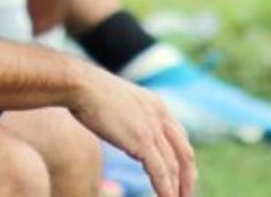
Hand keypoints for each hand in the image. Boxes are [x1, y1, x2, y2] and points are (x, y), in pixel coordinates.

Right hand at [69, 62, 195, 196]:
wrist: (81, 85)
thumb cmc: (90, 92)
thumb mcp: (119, 104)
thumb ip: (129, 118)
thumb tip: (124, 131)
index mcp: (157, 105)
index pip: (179, 135)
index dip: (182, 157)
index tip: (183, 174)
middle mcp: (160, 115)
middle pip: (185, 152)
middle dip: (189, 177)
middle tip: (187, 195)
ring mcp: (152, 128)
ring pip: (174, 165)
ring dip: (178, 188)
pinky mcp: (142, 140)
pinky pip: (160, 171)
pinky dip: (166, 189)